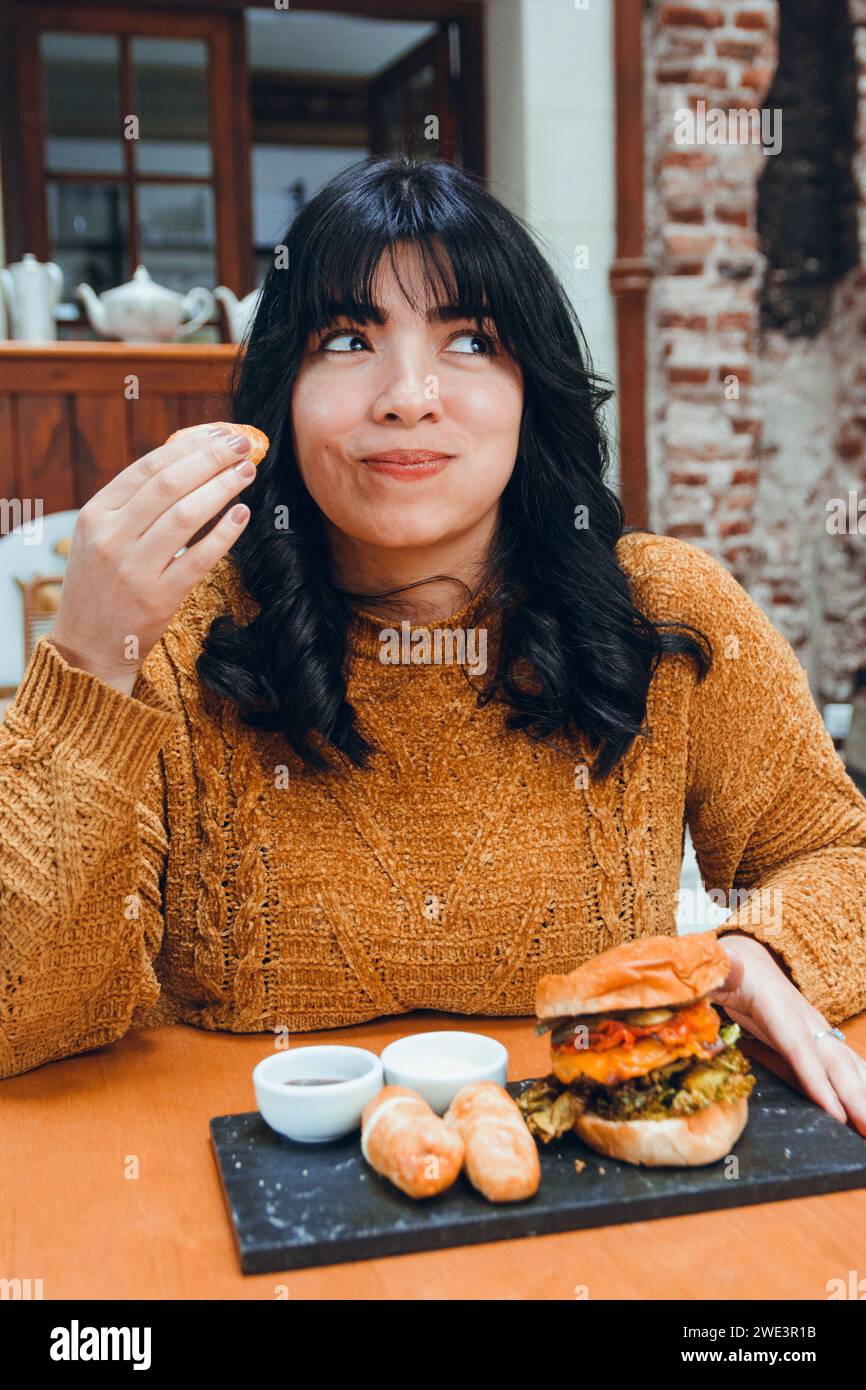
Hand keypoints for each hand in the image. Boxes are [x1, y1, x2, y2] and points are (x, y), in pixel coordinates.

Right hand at [49, 424, 255, 692]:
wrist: (87, 648)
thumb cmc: (101, 585)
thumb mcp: (100, 537)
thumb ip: (132, 503)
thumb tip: (187, 460)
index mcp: (95, 515)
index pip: (147, 468)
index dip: (189, 447)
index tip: (220, 434)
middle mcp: (111, 538)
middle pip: (169, 485)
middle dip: (211, 458)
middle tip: (243, 445)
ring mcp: (134, 569)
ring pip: (185, 515)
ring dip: (222, 487)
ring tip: (247, 471)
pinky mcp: (158, 598)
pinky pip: (199, 557)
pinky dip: (224, 532)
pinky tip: (242, 513)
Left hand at [711, 934, 865, 1136]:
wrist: (750, 961)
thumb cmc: (728, 969)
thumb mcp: (716, 967)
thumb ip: (720, 970)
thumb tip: (728, 967)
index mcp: (773, 1001)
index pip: (797, 1044)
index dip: (816, 1079)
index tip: (835, 1112)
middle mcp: (803, 1016)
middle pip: (832, 1059)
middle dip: (854, 1096)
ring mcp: (814, 1027)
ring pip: (846, 1063)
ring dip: (863, 1094)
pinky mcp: (817, 1038)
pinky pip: (844, 1063)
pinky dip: (861, 1084)